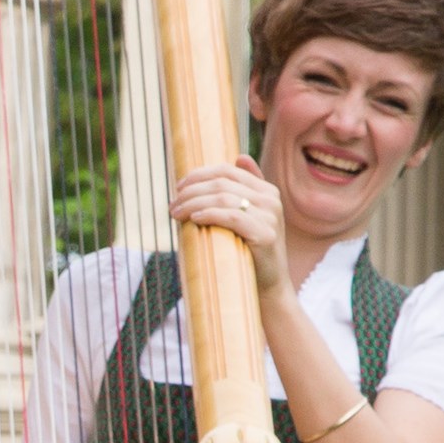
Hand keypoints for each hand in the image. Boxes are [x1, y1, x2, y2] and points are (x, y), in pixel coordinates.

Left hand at [172, 153, 287, 296]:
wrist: (270, 286)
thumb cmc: (251, 251)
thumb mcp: (250, 216)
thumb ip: (245, 189)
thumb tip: (239, 156)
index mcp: (267, 190)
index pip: (227, 171)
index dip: (199, 175)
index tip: (178, 187)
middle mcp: (271, 199)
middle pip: (221, 183)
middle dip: (191, 191)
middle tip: (172, 205)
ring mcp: (270, 216)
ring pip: (222, 198)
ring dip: (193, 204)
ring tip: (176, 214)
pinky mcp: (265, 234)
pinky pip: (231, 217)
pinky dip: (209, 215)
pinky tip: (193, 220)